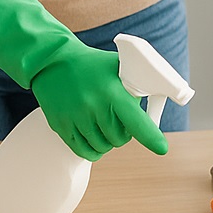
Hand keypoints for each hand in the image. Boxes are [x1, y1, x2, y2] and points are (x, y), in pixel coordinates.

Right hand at [0, 0, 168, 161]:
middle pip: (119, 138)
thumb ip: (136, 82)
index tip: (161, 148)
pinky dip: (94, 150)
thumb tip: (160, 94)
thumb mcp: (117, 66)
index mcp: (111, 91)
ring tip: (106, 126)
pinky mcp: (61, 127)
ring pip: (103, 147)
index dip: (151, 137)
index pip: (136, 121)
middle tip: (121, 120)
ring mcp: (75, 119)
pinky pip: (83, 151)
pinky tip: (96, 140)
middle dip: (125, 133)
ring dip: (109, 142)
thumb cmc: (91, 64)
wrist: (52, 61)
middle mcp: (93, 107)